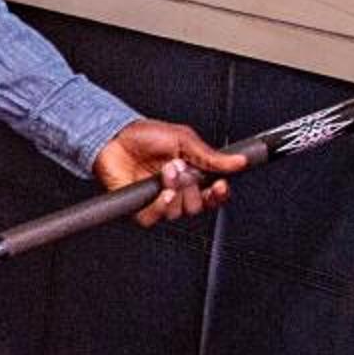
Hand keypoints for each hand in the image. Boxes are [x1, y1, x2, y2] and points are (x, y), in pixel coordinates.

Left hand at [93, 120, 245, 225]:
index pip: (213, 196)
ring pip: (177, 213)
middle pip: (196, 207)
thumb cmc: (145, 136)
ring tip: (166, 171)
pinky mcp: (138, 207)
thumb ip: (211, 156)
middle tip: (182, 168)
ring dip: (175, 191)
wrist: (114, 136)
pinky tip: (161, 191)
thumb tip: (239, 162)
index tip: (219, 185)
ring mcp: (157, 200)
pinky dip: (159, 206)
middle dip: (192, 188)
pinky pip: (154, 218)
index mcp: (192, 176)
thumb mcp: (184, 140)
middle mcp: (176, 191)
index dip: (219, 194)